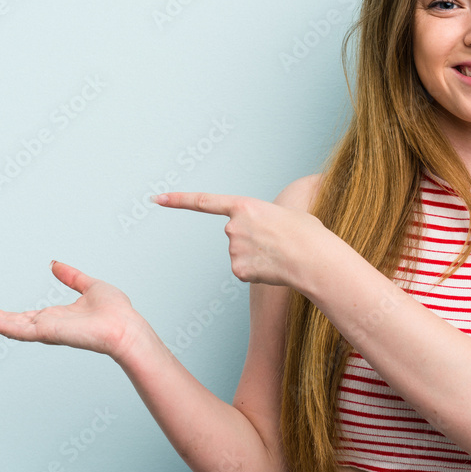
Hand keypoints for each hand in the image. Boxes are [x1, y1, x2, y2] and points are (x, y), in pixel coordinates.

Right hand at [0, 261, 139, 360]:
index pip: (18, 316)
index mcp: (53, 317)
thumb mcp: (89, 286)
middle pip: (6, 321)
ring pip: (6, 325)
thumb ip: (71, 277)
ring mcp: (44, 331)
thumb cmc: (116, 312)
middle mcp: (45, 326)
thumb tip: (55, 264)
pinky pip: (16, 329)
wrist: (126, 327)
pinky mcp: (46, 333)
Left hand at [152, 191, 327, 287]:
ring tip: (280, 255)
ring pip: (241, 255)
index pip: (203, 202)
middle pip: (235, 235)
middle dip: (253, 240)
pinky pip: (245, 272)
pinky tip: (274, 269)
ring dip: (258, 256)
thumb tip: (267, 234)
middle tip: (277, 242)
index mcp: (245, 206)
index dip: (178, 200)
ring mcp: (233, 250)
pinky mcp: (238, 271)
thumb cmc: (307, 234)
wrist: (313, 258)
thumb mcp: (286, 214)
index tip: (157, 199)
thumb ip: (265, 219)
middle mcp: (232, 227)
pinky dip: (258, 272)